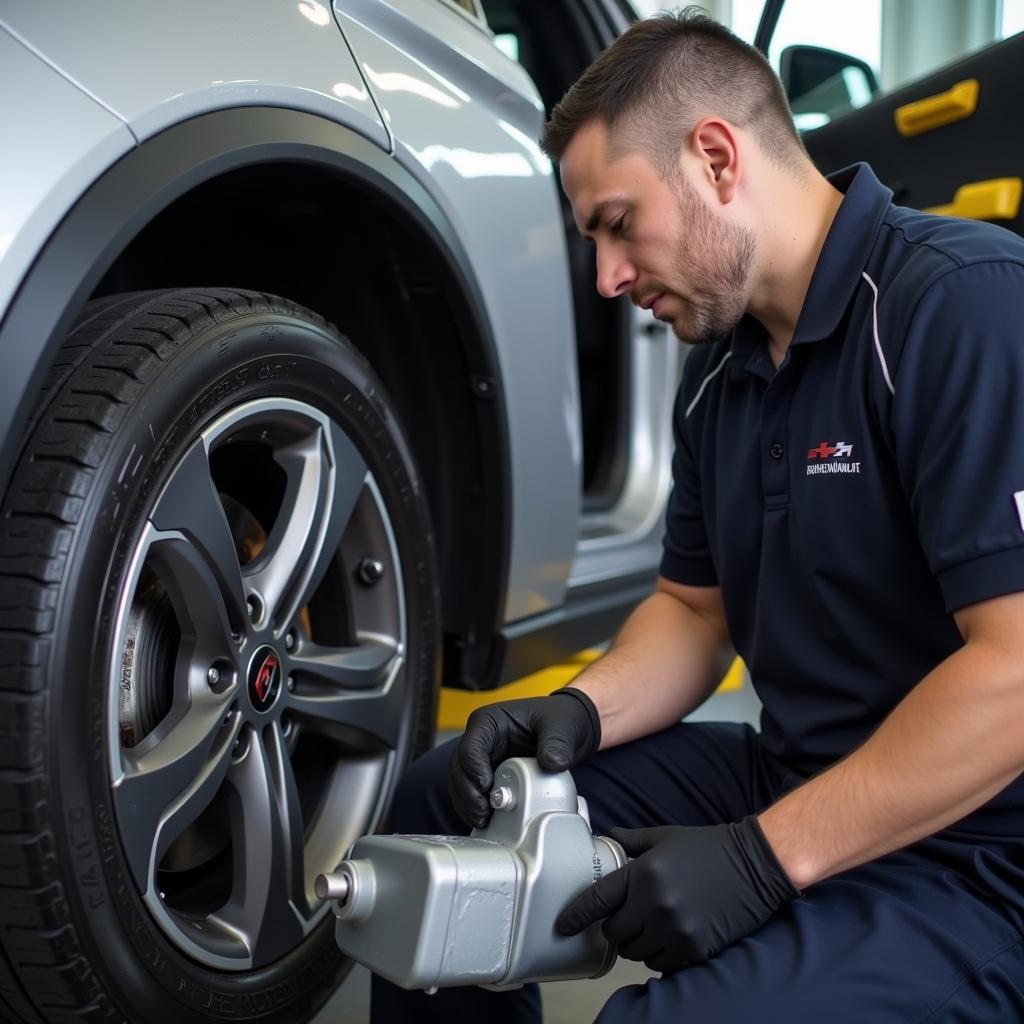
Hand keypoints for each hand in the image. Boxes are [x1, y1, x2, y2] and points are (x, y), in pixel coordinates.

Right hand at [448, 687, 600, 827]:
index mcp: (489, 721)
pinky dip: (476, 807)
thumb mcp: (562, 726)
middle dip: (467, 794)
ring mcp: (483, 757)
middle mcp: (480, 739)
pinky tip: (487, 820)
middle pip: (459, 768)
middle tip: (484, 813)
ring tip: (484, 820)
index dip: (474, 770)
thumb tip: (552, 763)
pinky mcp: (489, 774)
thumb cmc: (559, 719)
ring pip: (461, 783)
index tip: (488, 788)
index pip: (470, 747)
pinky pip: (473, 793)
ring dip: (468, 804)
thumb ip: (557, 743)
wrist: (569, 730)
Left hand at [556, 817, 798, 973]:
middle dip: (616, 927)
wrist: (754, 865)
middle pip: (615, 933)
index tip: (561, 926)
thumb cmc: (708, 847)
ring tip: (651, 925)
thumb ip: (632, 841)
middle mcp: (654, 903)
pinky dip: (658, 955)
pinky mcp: (694, 948)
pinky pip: (660, 963)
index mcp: (643, 872)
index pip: (597, 900)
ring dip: (637, 943)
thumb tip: (607, 837)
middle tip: (627, 916)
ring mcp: (674, 929)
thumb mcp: (665, 837)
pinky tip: (668, 936)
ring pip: (636, 952)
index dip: (575, 916)